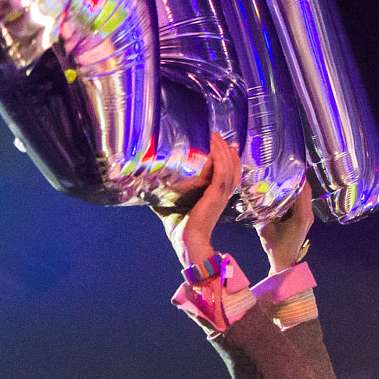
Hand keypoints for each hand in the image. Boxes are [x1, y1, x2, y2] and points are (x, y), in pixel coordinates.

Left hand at [155, 133, 239, 265]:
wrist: (187, 242)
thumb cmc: (180, 228)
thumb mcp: (173, 206)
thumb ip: (165, 195)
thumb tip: (146, 187)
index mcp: (216, 196)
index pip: (228, 173)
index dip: (229, 159)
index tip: (226, 145)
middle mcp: (221, 194)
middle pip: (232, 167)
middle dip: (227, 150)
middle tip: (219, 136)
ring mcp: (220, 195)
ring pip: (228, 167)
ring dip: (223, 150)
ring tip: (217, 137)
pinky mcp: (215, 196)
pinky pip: (222, 173)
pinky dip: (221, 159)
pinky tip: (216, 149)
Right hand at [257, 176, 313, 271]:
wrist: (284, 261)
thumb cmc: (275, 247)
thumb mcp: (265, 228)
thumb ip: (262, 212)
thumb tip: (256, 196)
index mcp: (301, 216)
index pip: (303, 190)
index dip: (298, 176)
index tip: (290, 165)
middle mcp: (307, 214)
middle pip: (305, 190)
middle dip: (296, 178)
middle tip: (285, 167)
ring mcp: (307, 216)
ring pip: (304, 195)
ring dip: (295, 185)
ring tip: (283, 176)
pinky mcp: (304, 218)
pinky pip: (301, 201)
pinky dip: (294, 193)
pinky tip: (284, 190)